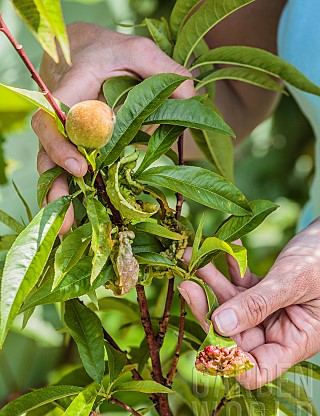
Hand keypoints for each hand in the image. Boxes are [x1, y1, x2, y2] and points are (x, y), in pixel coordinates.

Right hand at [31, 22, 194, 232]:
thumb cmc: (115, 53)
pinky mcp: (77, 148)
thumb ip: (165, 69)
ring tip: (66, 229)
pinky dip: (75, 194)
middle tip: (63, 213)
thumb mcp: (141, 52)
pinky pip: (71, 171)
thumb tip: (191, 95)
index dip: (60, 145)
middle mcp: (63, 117)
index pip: (54, 119)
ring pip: (54, 167)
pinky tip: (80, 218)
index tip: (81, 169)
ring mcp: (68, 135)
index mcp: (73, 89)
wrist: (90, 54)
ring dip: (60, 197)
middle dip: (54, 183)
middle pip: (47, 151)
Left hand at [178, 220, 319, 388]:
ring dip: (212, 281)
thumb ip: (258, 304)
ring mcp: (270, 310)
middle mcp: (278, 331)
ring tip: (193, 256)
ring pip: (231, 304)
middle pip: (233, 333)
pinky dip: (229, 266)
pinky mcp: (266, 289)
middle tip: (188, 283)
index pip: (255, 370)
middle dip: (209, 308)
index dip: (229, 360)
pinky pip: (240, 283)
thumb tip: (219, 325)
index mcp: (293, 343)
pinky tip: (222, 247)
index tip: (209, 332)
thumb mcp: (293, 282)